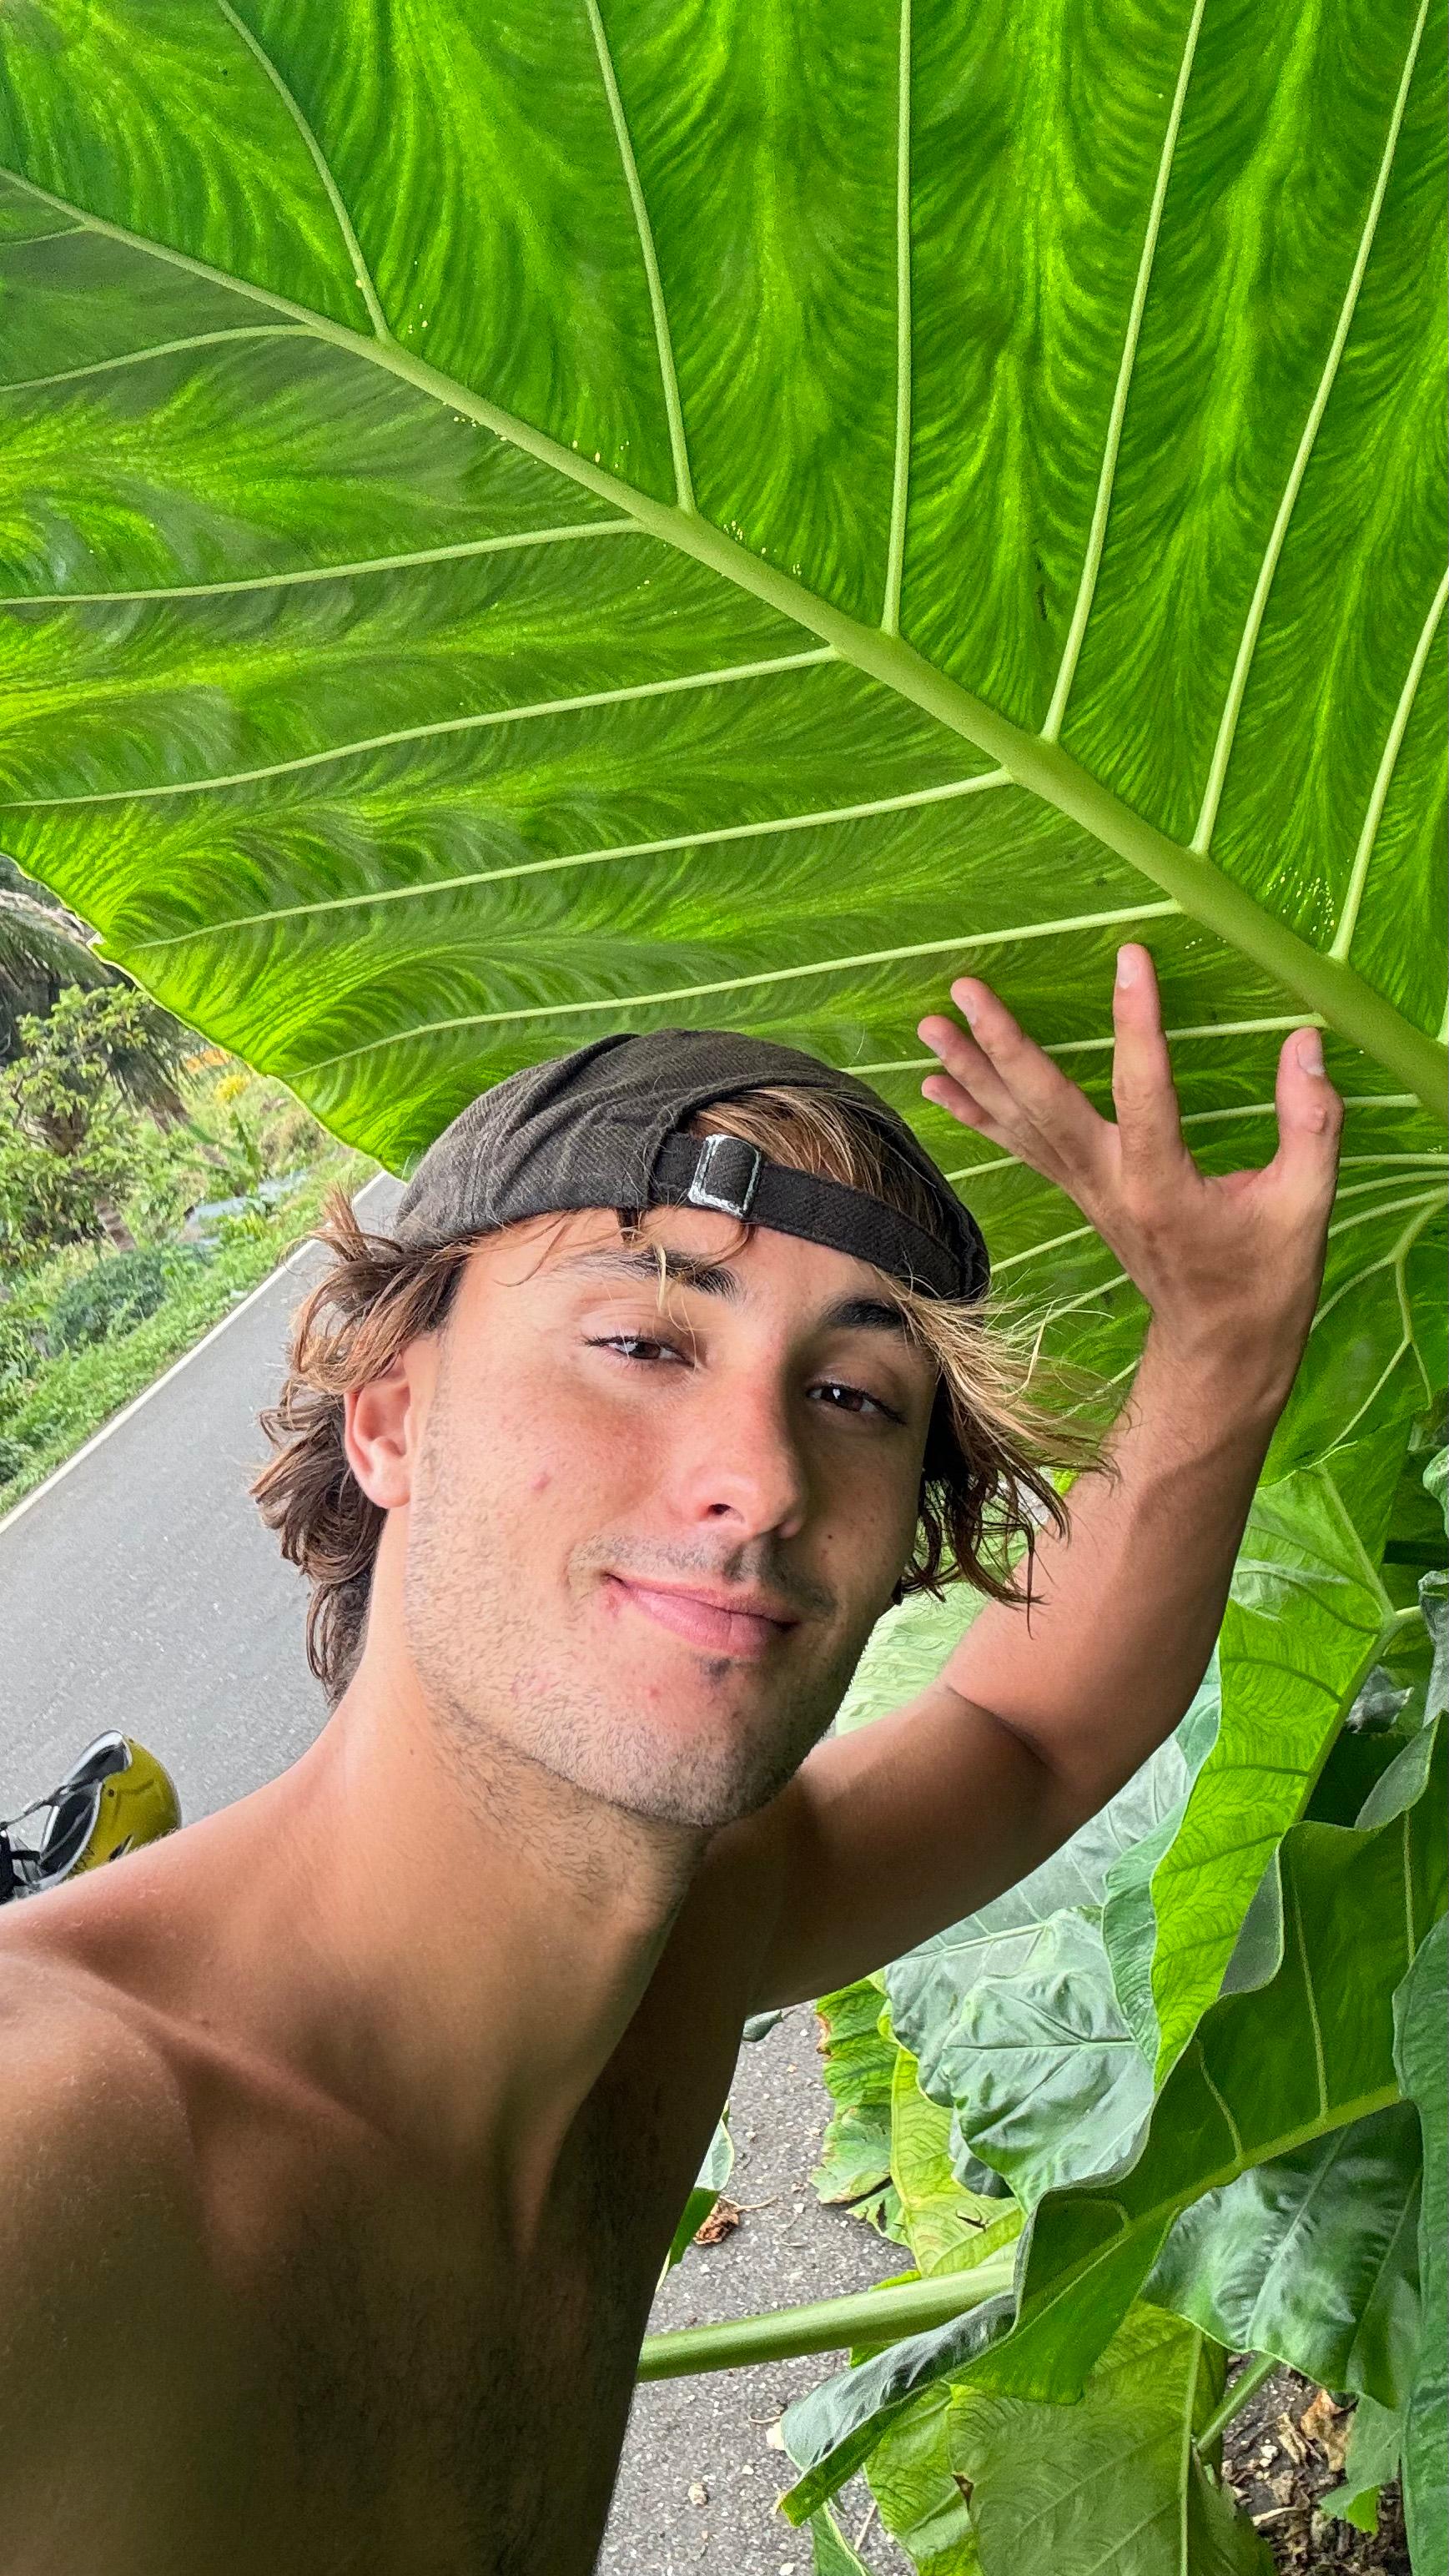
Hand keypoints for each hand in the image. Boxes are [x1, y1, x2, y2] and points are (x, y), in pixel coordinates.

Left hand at [917, 945, 1342, 1392]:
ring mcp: (1086, 1192)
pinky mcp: (1079, 1194)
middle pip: (1044, 1107)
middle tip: (965, 991)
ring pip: (1019, 1125)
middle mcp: (1109, 1185)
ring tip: (930, 1025)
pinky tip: (937, 1083)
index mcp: (1163, 1185)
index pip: (1145, 1091)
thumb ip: (1311, 1122)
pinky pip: (1019, 1147)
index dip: (1138, 1023)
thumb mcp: (1306, 1204)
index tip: (1131, 958)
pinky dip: (976, 1113)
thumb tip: (1305, 1041)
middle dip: (1002, 1045)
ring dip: (972, 1073)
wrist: (1220, 1345)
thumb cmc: (1265, 1277)